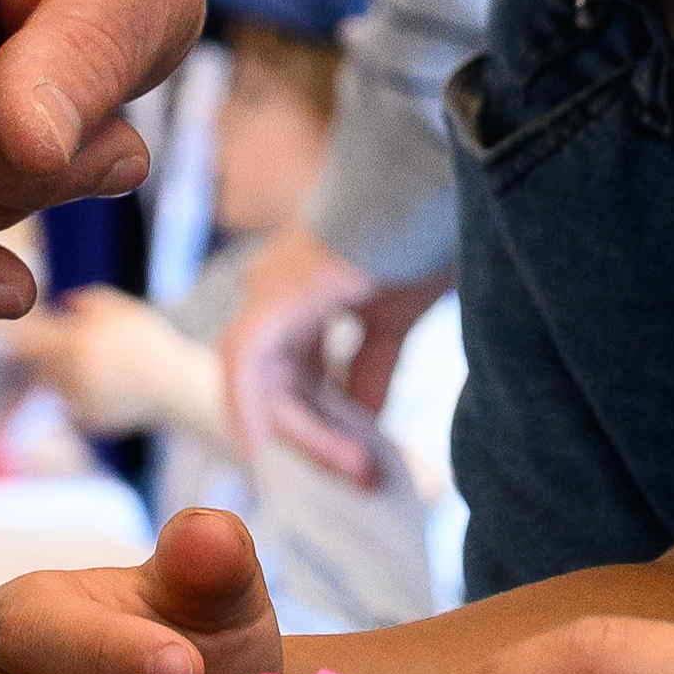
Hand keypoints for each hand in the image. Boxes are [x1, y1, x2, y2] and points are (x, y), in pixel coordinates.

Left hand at [16, 283, 220, 445]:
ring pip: (56, 387)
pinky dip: (83, 397)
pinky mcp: (89, 421)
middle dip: (50, 358)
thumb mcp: (121, 309)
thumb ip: (89, 301)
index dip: (16, 337)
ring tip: (99, 367)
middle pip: (42, 367)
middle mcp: (72, 376)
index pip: (30, 342)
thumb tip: (63, 301)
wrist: (175, 387)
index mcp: (76, 345)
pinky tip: (110, 387)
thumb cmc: (149, 342)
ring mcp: (79, 401)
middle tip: (75, 350)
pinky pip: (74, 406)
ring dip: (64, 377)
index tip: (7, 334)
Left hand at [219, 231, 450, 483]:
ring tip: (353, 472)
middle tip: (362, 478)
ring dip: (304, 433)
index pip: (293, 370)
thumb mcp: (392, 320)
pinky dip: (253, 409)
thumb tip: (363, 422)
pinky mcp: (273, 299)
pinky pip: (246, 364)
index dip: (312, 419)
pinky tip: (267, 452)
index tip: (344, 460)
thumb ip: (370, 366)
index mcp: (303, 291)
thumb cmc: (416, 238)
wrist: (426, 194)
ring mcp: (268, 292)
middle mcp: (274, 291)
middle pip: (278, 381)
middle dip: (315, 436)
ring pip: (264, 380)